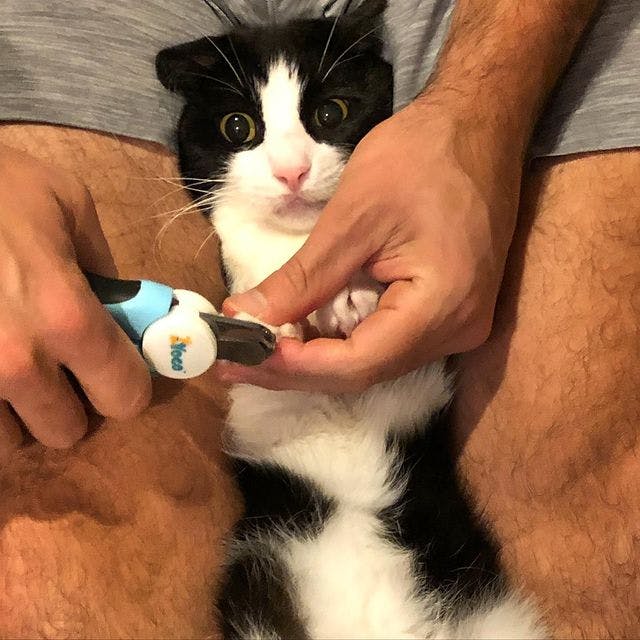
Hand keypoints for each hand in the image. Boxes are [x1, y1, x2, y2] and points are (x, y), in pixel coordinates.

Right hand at [0, 146, 150, 450]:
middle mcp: (15, 363)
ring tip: (5, 372)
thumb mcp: (66, 203)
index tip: (113, 371)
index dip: (125, 385)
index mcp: (67, 317)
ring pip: (7, 444)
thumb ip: (104, 264)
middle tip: (52, 370)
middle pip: (66, 431)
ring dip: (14, 416)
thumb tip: (124, 308)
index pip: (125, 397)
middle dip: (67, 404)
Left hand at [219, 96, 522, 392]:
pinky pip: (387, 341)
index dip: (294, 366)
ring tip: (258, 347)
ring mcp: (457, 324)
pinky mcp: (447, 311)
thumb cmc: (420, 156)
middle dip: (295, 368)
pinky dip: (340, 340)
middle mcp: (457, 330)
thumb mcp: (353, 216)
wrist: (478, 126)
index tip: (240, 353)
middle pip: (364, 371)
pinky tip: (302, 332)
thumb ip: (304, 277)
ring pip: (373, 361)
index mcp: (441, 306)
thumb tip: (248, 316)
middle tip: (236, 359)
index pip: (358, 363)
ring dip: (314, 358)